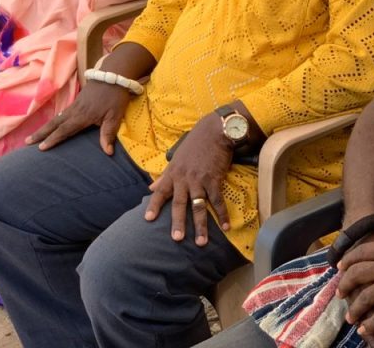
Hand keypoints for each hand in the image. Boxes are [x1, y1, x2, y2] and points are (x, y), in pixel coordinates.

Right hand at [26, 80, 130, 152]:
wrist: (113, 75)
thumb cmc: (115, 97)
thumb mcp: (115, 116)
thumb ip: (109, 134)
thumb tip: (108, 152)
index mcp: (82, 116)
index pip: (64, 130)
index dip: (53, 139)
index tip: (41, 148)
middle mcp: (74, 111)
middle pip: (54, 123)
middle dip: (41, 133)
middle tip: (27, 142)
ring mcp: (74, 105)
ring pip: (56, 118)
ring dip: (45, 127)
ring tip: (34, 136)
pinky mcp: (77, 101)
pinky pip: (62, 113)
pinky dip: (54, 121)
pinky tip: (52, 125)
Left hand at [144, 113, 232, 245]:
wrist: (214, 131)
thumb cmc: (194, 145)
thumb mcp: (176, 159)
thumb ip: (164, 176)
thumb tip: (150, 188)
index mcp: (173, 173)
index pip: (160, 191)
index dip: (154, 205)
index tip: (147, 219)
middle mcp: (184, 178)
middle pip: (180, 203)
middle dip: (178, 222)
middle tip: (176, 239)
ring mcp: (200, 180)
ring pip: (199, 206)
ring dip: (201, 225)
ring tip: (201, 242)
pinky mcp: (215, 179)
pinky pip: (218, 200)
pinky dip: (222, 214)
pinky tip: (226, 227)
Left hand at [337, 236, 373, 339]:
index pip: (361, 253)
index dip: (348, 261)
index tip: (341, 267)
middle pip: (356, 274)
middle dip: (345, 285)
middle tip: (341, 293)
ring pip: (364, 298)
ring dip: (354, 309)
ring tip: (350, 316)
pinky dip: (370, 324)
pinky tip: (364, 329)